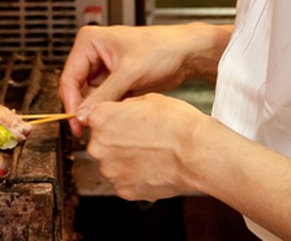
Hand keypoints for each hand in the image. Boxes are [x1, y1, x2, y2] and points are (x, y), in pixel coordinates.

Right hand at [59, 23, 229, 135]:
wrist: (186, 53)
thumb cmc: (161, 48)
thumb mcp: (128, 73)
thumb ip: (103, 95)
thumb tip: (83, 114)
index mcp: (90, 42)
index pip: (70, 77)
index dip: (71, 102)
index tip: (76, 121)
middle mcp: (94, 53)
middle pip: (78, 88)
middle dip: (85, 107)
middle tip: (87, 128)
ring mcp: (104, 68)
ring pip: (91, 96)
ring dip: (98, 109)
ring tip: (108, 120)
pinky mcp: (116, 80)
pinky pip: (105, 99)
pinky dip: (110, 108)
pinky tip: (118, 114)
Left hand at [85, 93, 206, 200]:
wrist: (195, 152)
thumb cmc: (176, 123)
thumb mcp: (146, 99)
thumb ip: (124, 107)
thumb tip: (120, 112)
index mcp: (101, 119)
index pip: (95, 118)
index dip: (112, 120)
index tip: (124, 123)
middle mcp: (98, 145)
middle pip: (101, 143)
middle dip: (116, 141)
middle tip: (141, 139)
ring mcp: (110, 170)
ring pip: (112, 163)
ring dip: (125, 160)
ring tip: (150, 154)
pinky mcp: (123, 190)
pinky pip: (124, 181)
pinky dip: (135, 177)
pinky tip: (152, 168)